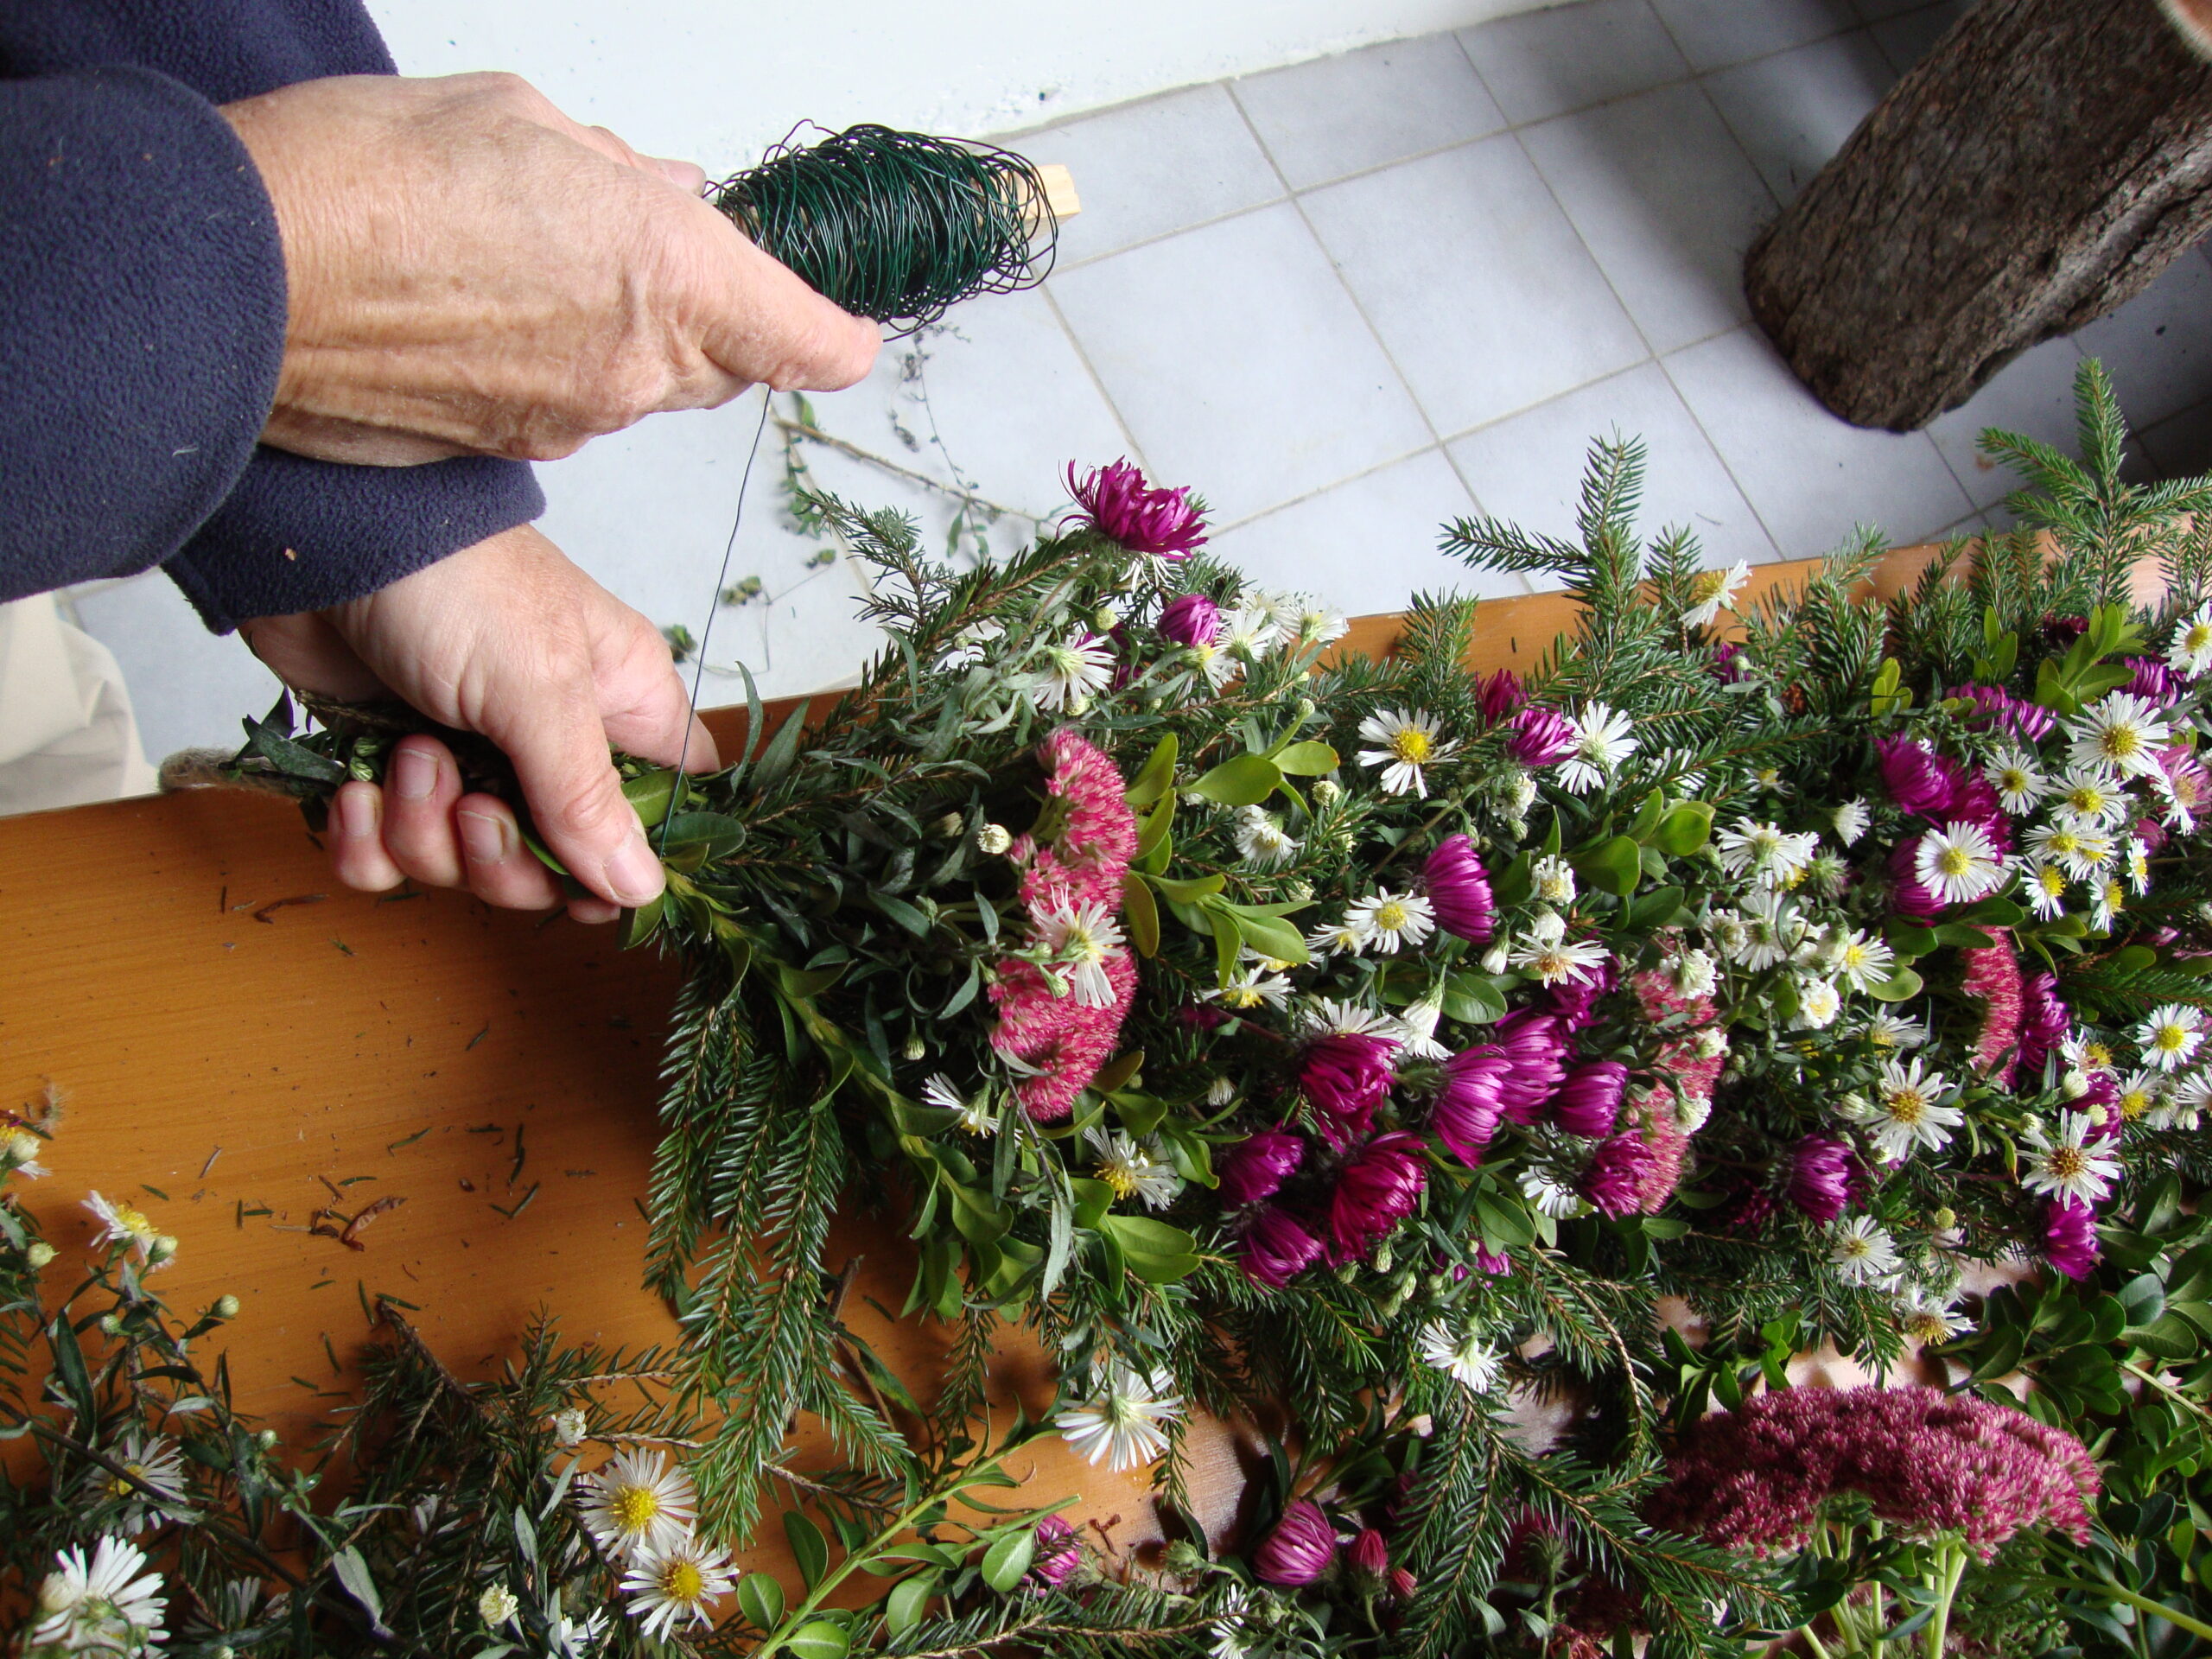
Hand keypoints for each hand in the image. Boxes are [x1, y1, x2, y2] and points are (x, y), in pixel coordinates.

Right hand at [218, 71, 878, 465]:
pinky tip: (485, 316)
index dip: (836, 336)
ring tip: (529, 265)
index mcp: (669, 271)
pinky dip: (554, 371)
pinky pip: (571, 412)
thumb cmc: (366, 178)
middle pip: (726, 362)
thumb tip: (668, 192)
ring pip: (645, 387)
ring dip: (621, 337)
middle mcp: (637, 366)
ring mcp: (576, 421)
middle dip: (708, 314)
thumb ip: (620, 174)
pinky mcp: (514, 452)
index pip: (809, 339)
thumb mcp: (522, 125)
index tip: (845, 330)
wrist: (242, 279)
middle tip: (642, 249)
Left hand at [240, 523, 717, 922]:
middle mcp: (549, 743)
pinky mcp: (389, 770)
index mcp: (616, 709)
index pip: (660, 810)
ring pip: (463, 865)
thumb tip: (644, 888)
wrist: (321, 537)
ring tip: (406, 756)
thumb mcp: (537, 688)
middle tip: (469, 802)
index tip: (585, 881)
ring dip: (423, 830)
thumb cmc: (455, 582)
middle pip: (553, 865)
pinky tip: (354, 792)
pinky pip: (386, 857)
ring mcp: (468, 759)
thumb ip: (586, 796)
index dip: (630, 859)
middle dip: (499, 855)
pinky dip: (364, 841)